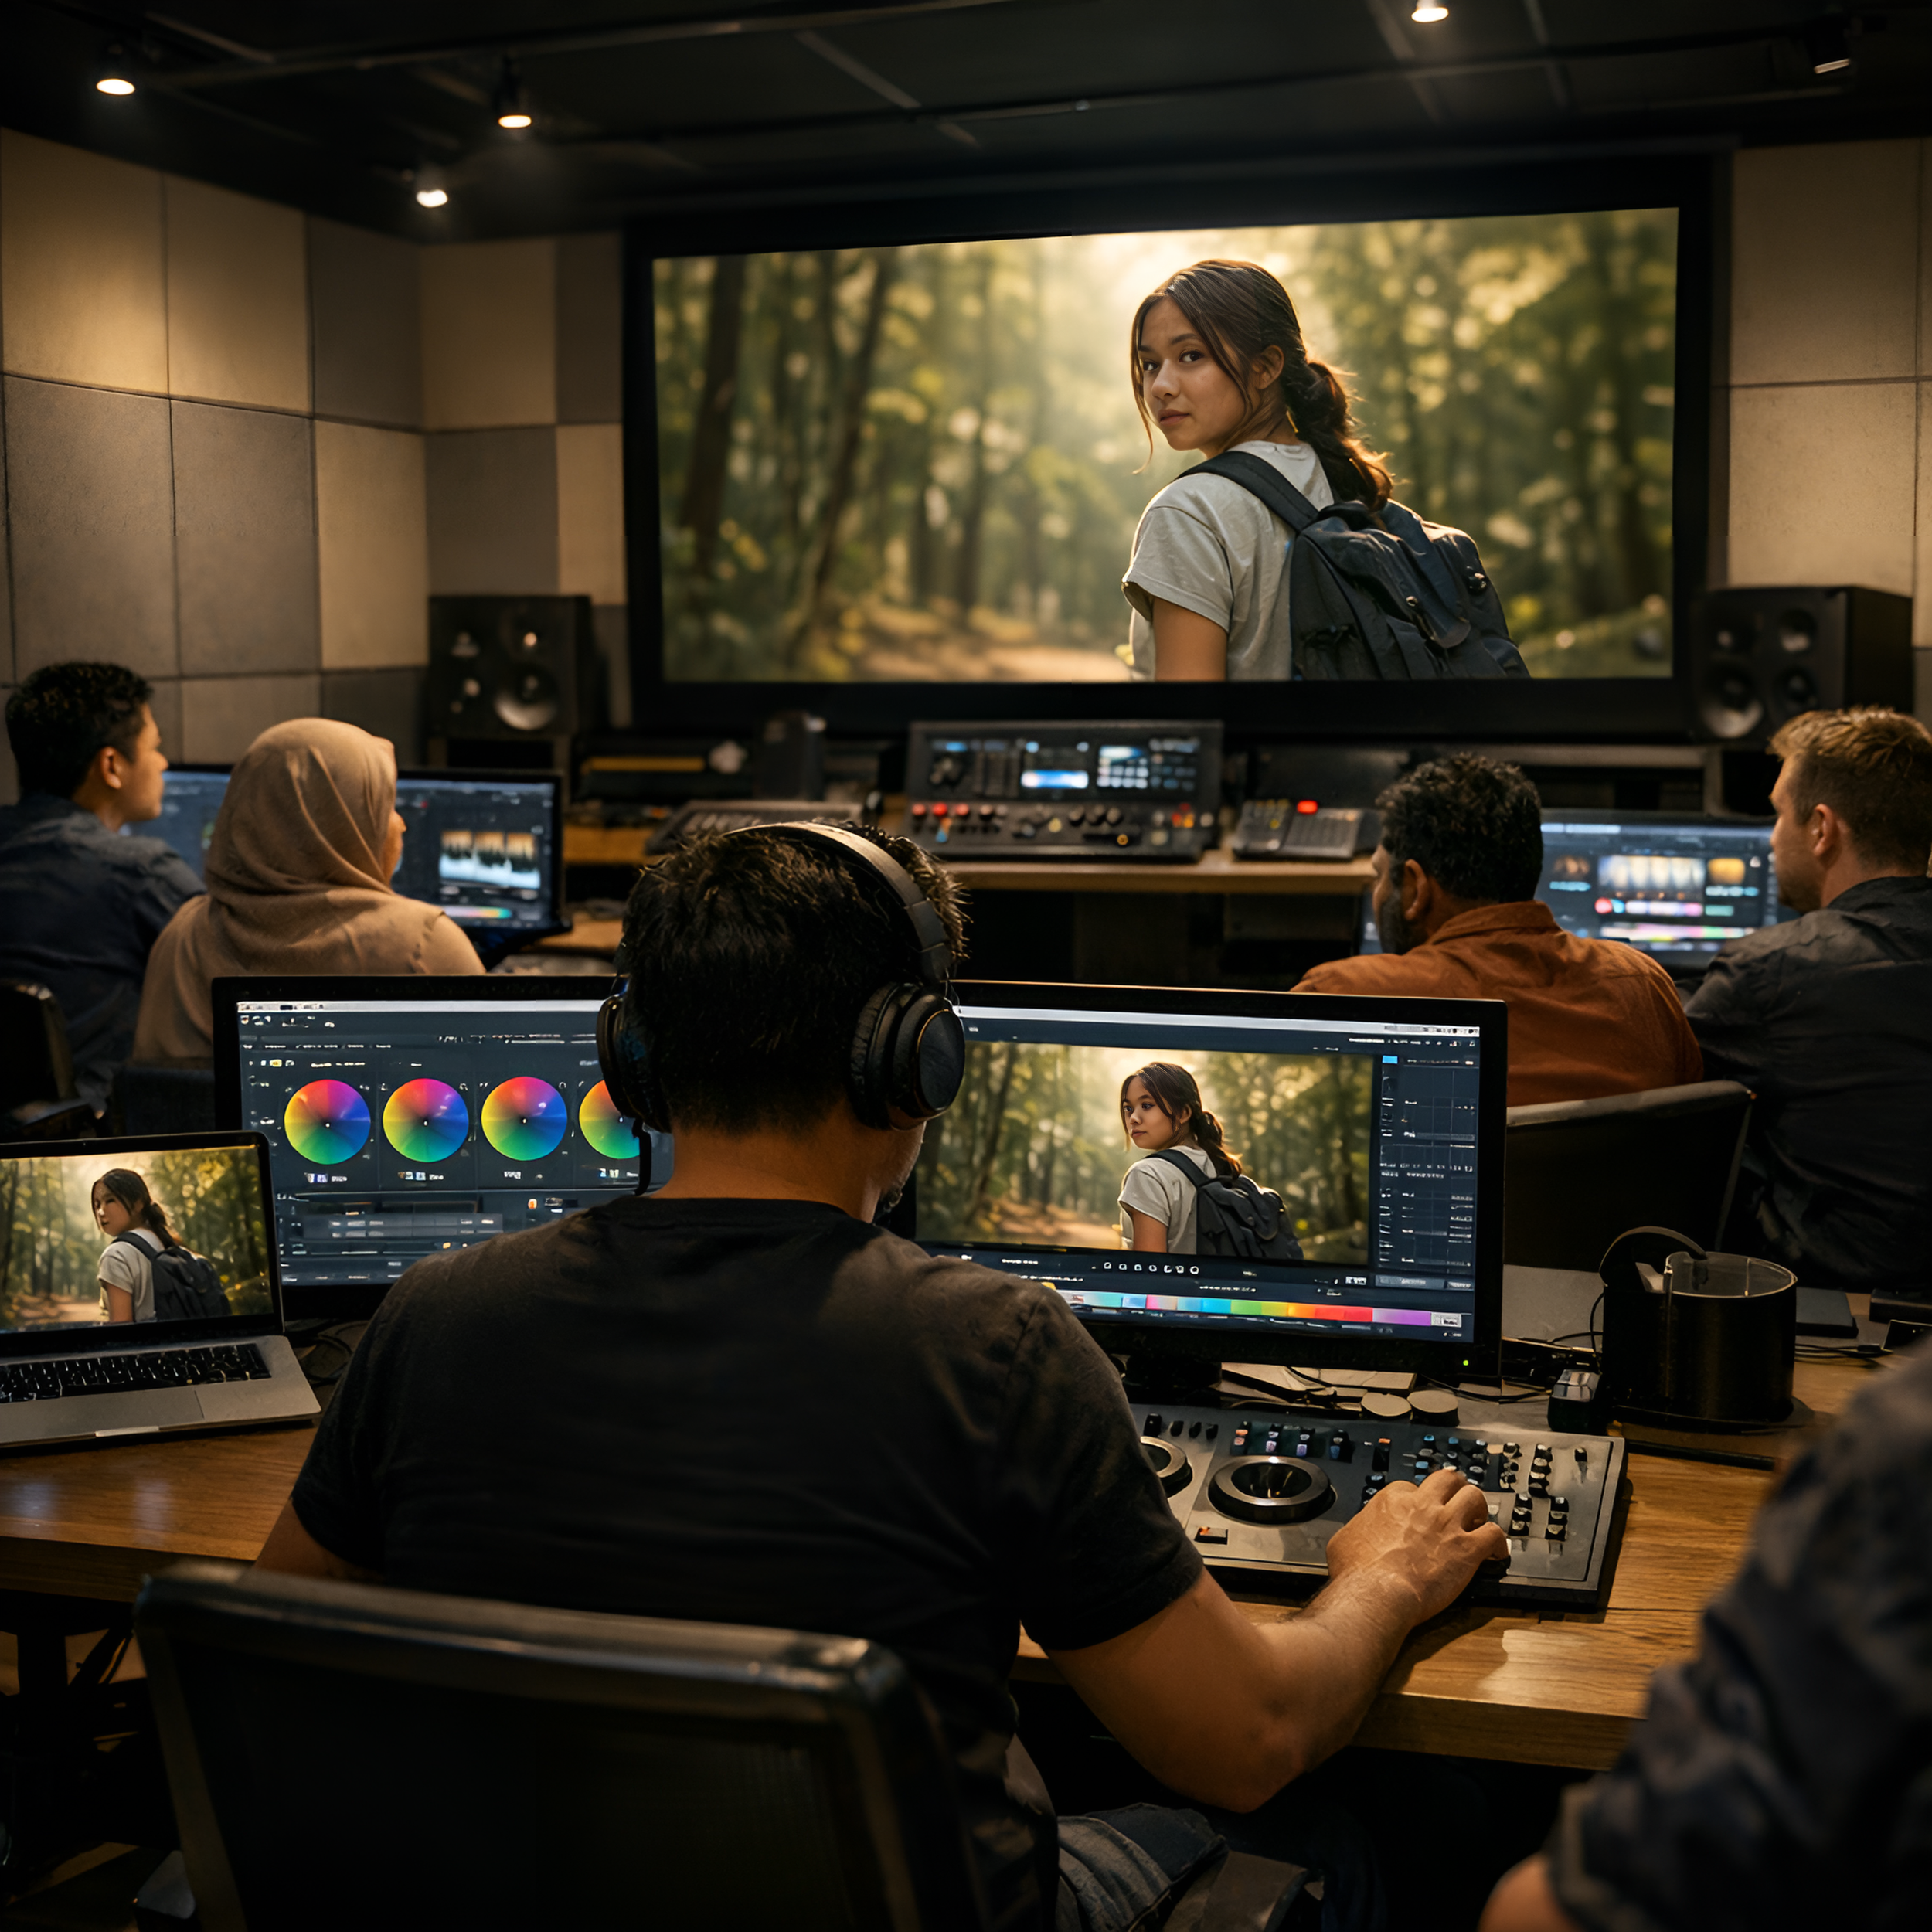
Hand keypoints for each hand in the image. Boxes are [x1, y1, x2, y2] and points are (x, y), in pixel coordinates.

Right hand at [1324, 1467, 1506, 1622]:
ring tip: (1478, 1521)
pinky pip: (1494, 1535)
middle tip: (1456, 1501)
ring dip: (1479, 1509)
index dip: (1418, 1501)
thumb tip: (1356, 1532)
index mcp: (1393, 1501)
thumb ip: (1358, 1528)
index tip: (1419, 1513)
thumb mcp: (1343, 1540)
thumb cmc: (1357, 1573)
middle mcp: (1423, 1506)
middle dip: (1454, 1488)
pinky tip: (1495, 1553)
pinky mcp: (1466, 1549)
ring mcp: (1447, 1525)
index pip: (1411, 1488)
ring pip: (1475, 1497)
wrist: (1375, 1595)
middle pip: (1447, 1479)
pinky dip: (1498, 1543)